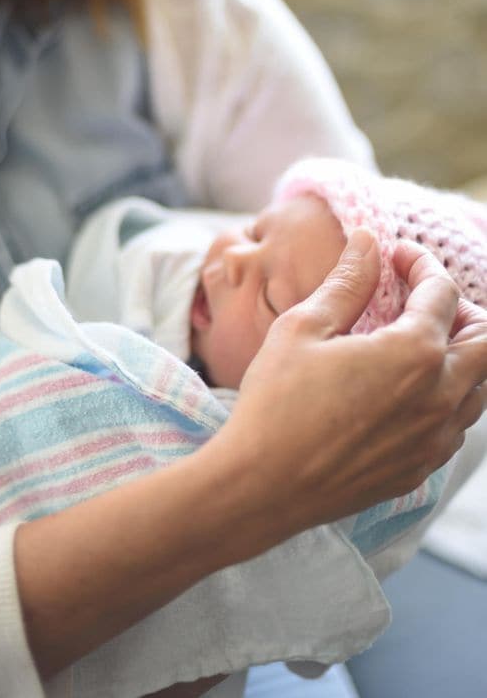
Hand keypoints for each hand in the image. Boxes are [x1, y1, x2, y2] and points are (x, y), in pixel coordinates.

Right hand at [212, 230, 486, 558]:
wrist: (262, 486)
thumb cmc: (277, 403)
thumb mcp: (305, 327)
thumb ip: (348, 281)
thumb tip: (368, 241)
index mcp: (415, 353)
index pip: (442, 292)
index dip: (420, 264)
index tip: (395, 256)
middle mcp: (439, 397)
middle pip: (486, 339)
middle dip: (460, 308)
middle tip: (419, 297)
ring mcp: (434, 439)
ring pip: (478, 386)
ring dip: (459, 354)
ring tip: (415, 340)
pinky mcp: (420, 469)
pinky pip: (456, 425)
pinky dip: (446, 396)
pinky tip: (404, 390)